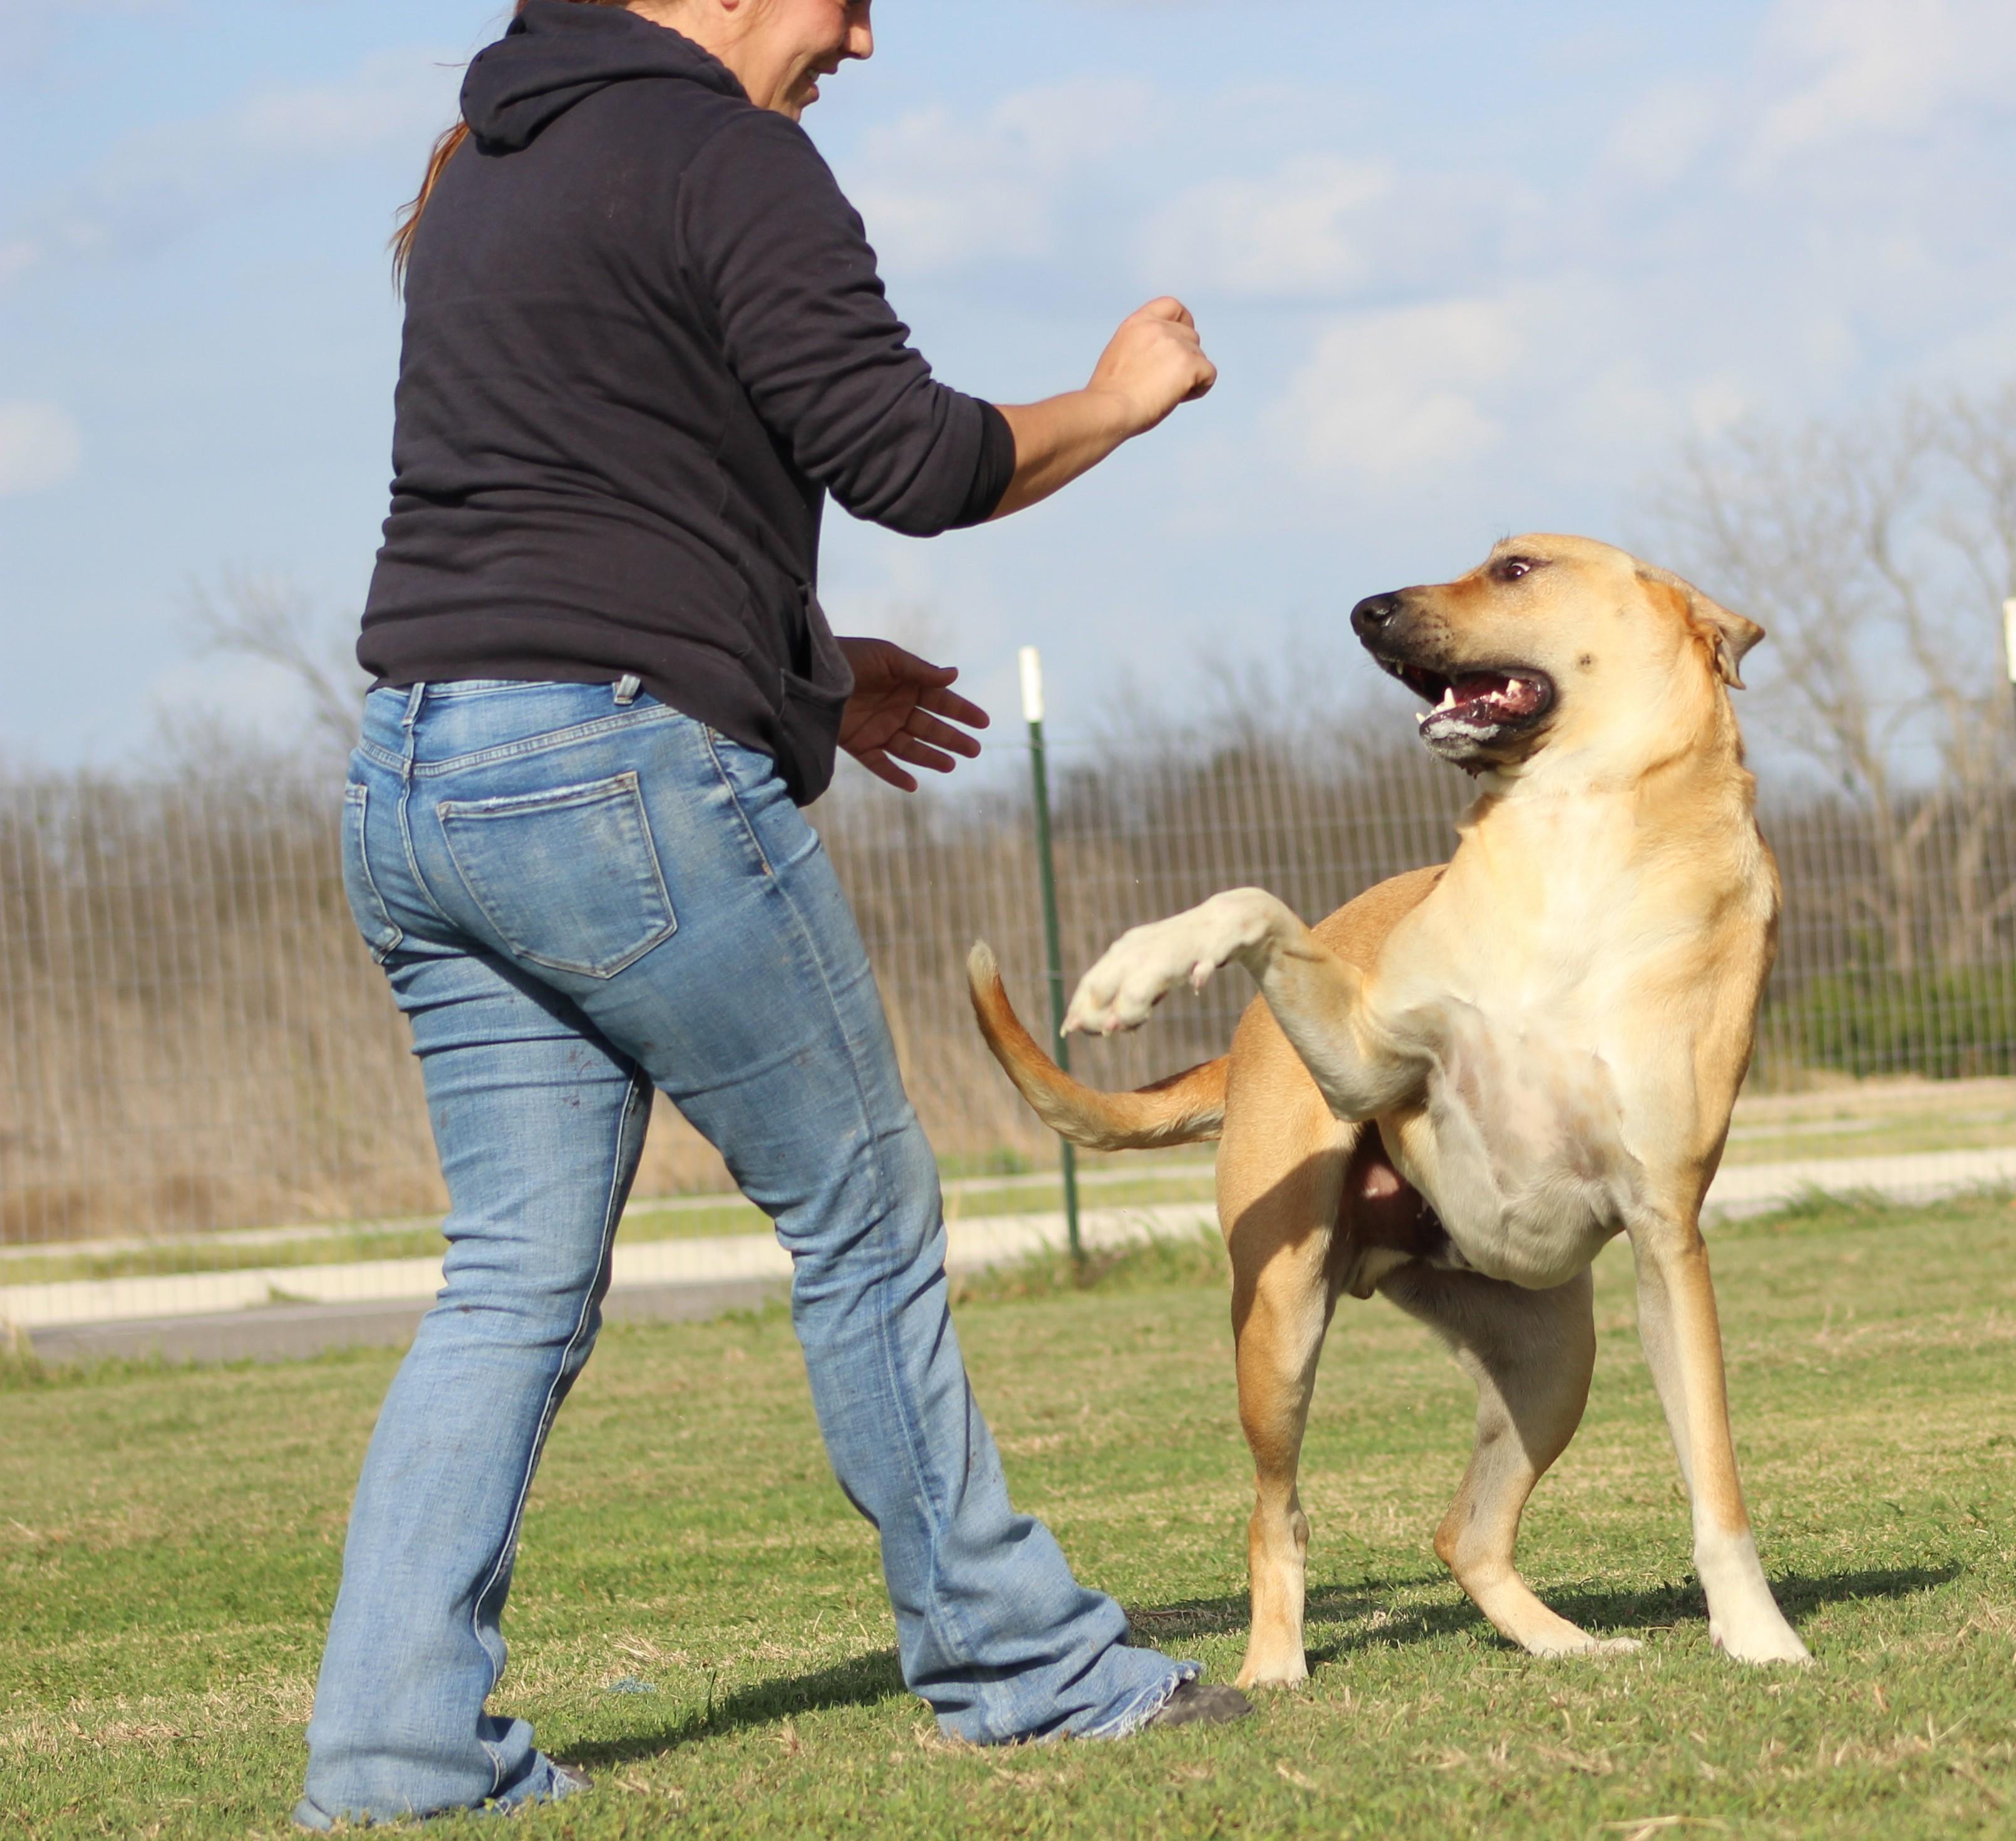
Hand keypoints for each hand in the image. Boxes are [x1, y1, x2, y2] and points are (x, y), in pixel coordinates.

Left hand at [836, 638, 989, 791]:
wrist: (807, 670)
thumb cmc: (849, 656)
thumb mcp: (886, 658)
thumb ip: (919, 670)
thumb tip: (955, 676)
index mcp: (906, 685)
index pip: (940, 701)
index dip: (962, 711)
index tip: (983, 722)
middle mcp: (895, 709)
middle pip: (930, 727)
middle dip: (953, 738)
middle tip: (974, 749)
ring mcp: (878, 728)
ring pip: (910, 748)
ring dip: (931, 757)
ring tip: (950, 765)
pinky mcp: (858, 744)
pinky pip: (880, 764)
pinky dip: (895, 775)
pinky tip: (913, 785)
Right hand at [1087, 298, 1216, 437]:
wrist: (1109, 410)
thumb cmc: (1110, 396)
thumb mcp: (1121, 356)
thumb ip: (1143, 346)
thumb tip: (1163, 357)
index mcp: (1138, 323)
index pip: (1173, 306)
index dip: (1182, 323)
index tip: (1178, 345)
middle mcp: (1158, 327)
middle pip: (1191, 337)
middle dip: (1184, 360)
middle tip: (1161, 384)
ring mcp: (1175, 344)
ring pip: (1200, 358)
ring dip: (1189, 377)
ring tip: (1163, 394)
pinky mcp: (1189, 364)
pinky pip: (1209, 375)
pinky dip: (1198, 389)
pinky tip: (1177, 399)